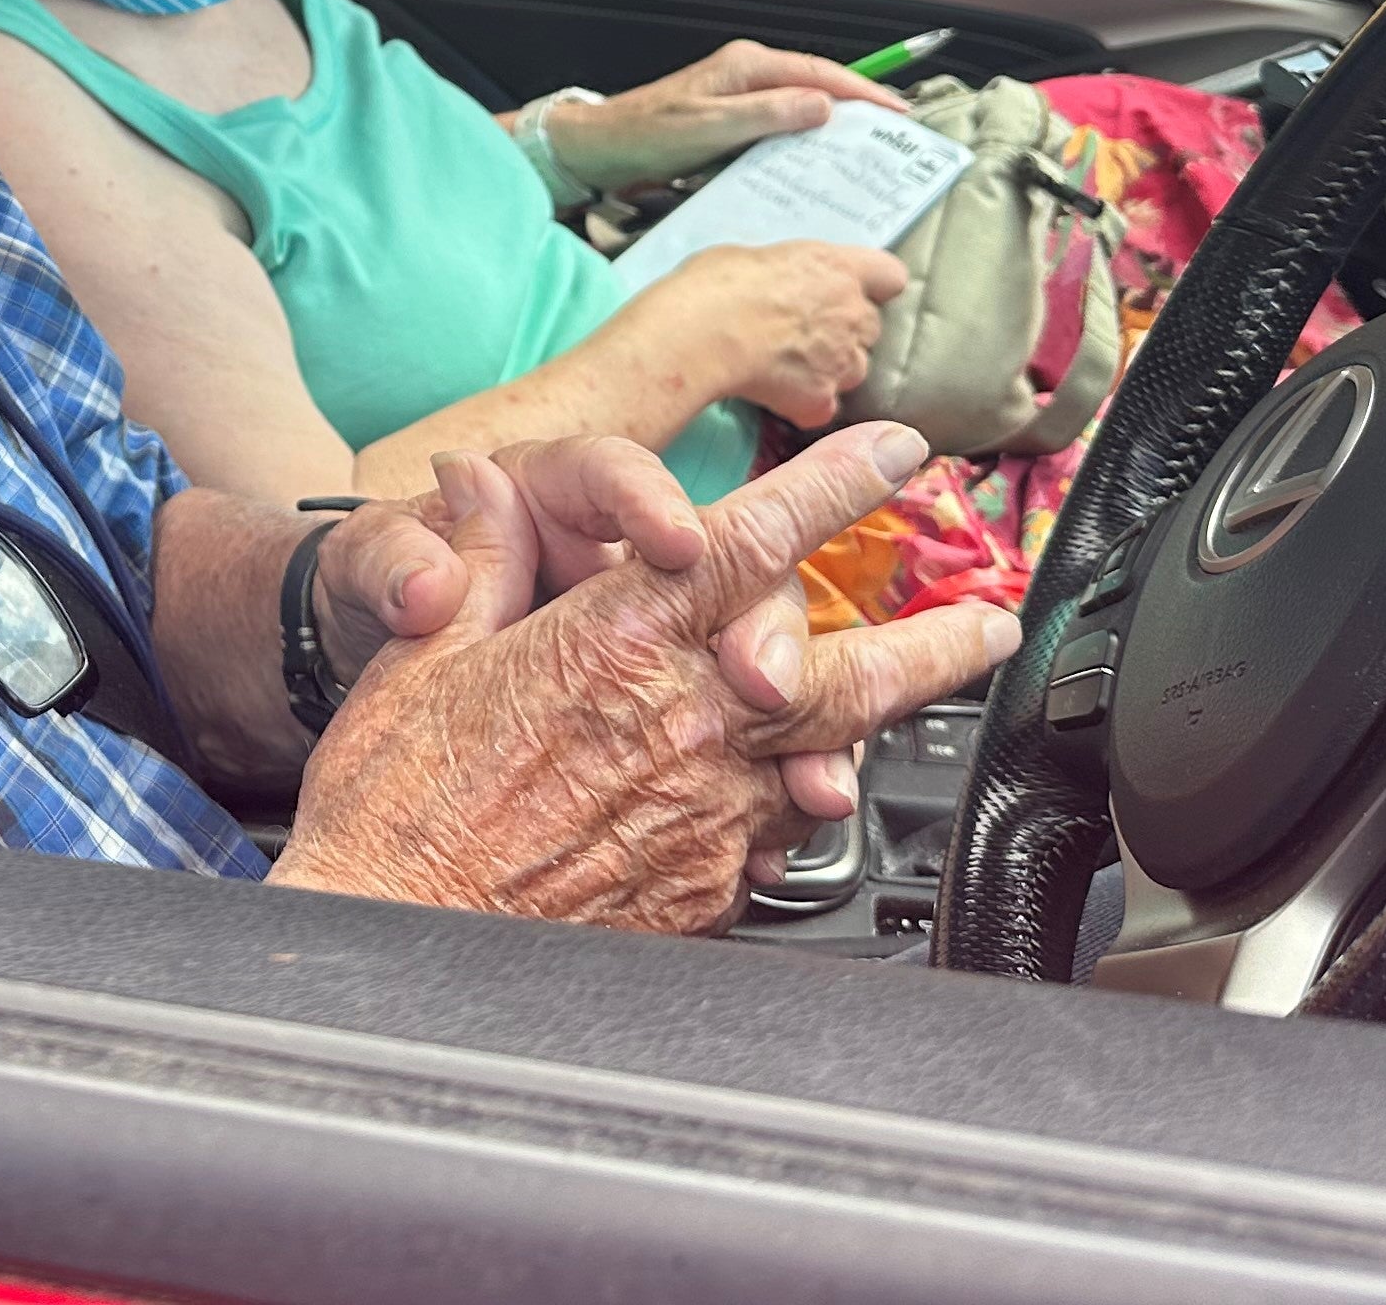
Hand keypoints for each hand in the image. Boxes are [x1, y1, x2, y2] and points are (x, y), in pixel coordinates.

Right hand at [267, 425, 1020, 933]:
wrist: (397, 931)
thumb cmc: (398, 800)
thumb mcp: (420, 650)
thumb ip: (480, 560)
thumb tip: (483, 484)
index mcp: (618, 644)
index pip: (752, 543)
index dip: (837, 487)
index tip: (897, 454)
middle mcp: (683, 724)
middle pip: (845, 670)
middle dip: (931, 638)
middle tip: (988, 619)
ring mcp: (704, 814)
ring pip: (828, 757)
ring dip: (885, 725)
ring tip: (935, 705)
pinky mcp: (699, 887)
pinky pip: (772, 835)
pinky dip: (794, 805)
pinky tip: (802, 796)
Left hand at [539, 40, 908, 193]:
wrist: (599, 148)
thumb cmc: (644, 134)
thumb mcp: (709, 127)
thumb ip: (766, 114)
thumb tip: (822, 105)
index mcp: (746, 66)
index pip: (821, 73)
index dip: (864, 91)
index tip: (897, 113)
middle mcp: (746, 74)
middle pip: (817, 86)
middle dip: (857, 108)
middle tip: (894, 138)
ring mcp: (738, 96)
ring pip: (801, 107)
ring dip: (832, 127)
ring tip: (867, 154)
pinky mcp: (730, 120)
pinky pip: (780, 126)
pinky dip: (804, 141)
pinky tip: (816, 164)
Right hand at [630, 237, 906, 425]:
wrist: (701, 333)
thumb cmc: (715, 285)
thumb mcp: (753, 256)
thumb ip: (784, 272)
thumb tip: (774, 282)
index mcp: (838, 268)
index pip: (889, 275)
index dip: (873, 285)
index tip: (854, 289)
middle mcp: (852, 313)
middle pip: (869, 327)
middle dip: (843, 330)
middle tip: (801, 330)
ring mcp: (842, 360)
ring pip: (852, 369)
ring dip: (828, 369)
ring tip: (783, 364)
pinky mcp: (821, 399)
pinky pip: (821, 407)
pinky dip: (803, 405)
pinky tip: (773, 393)